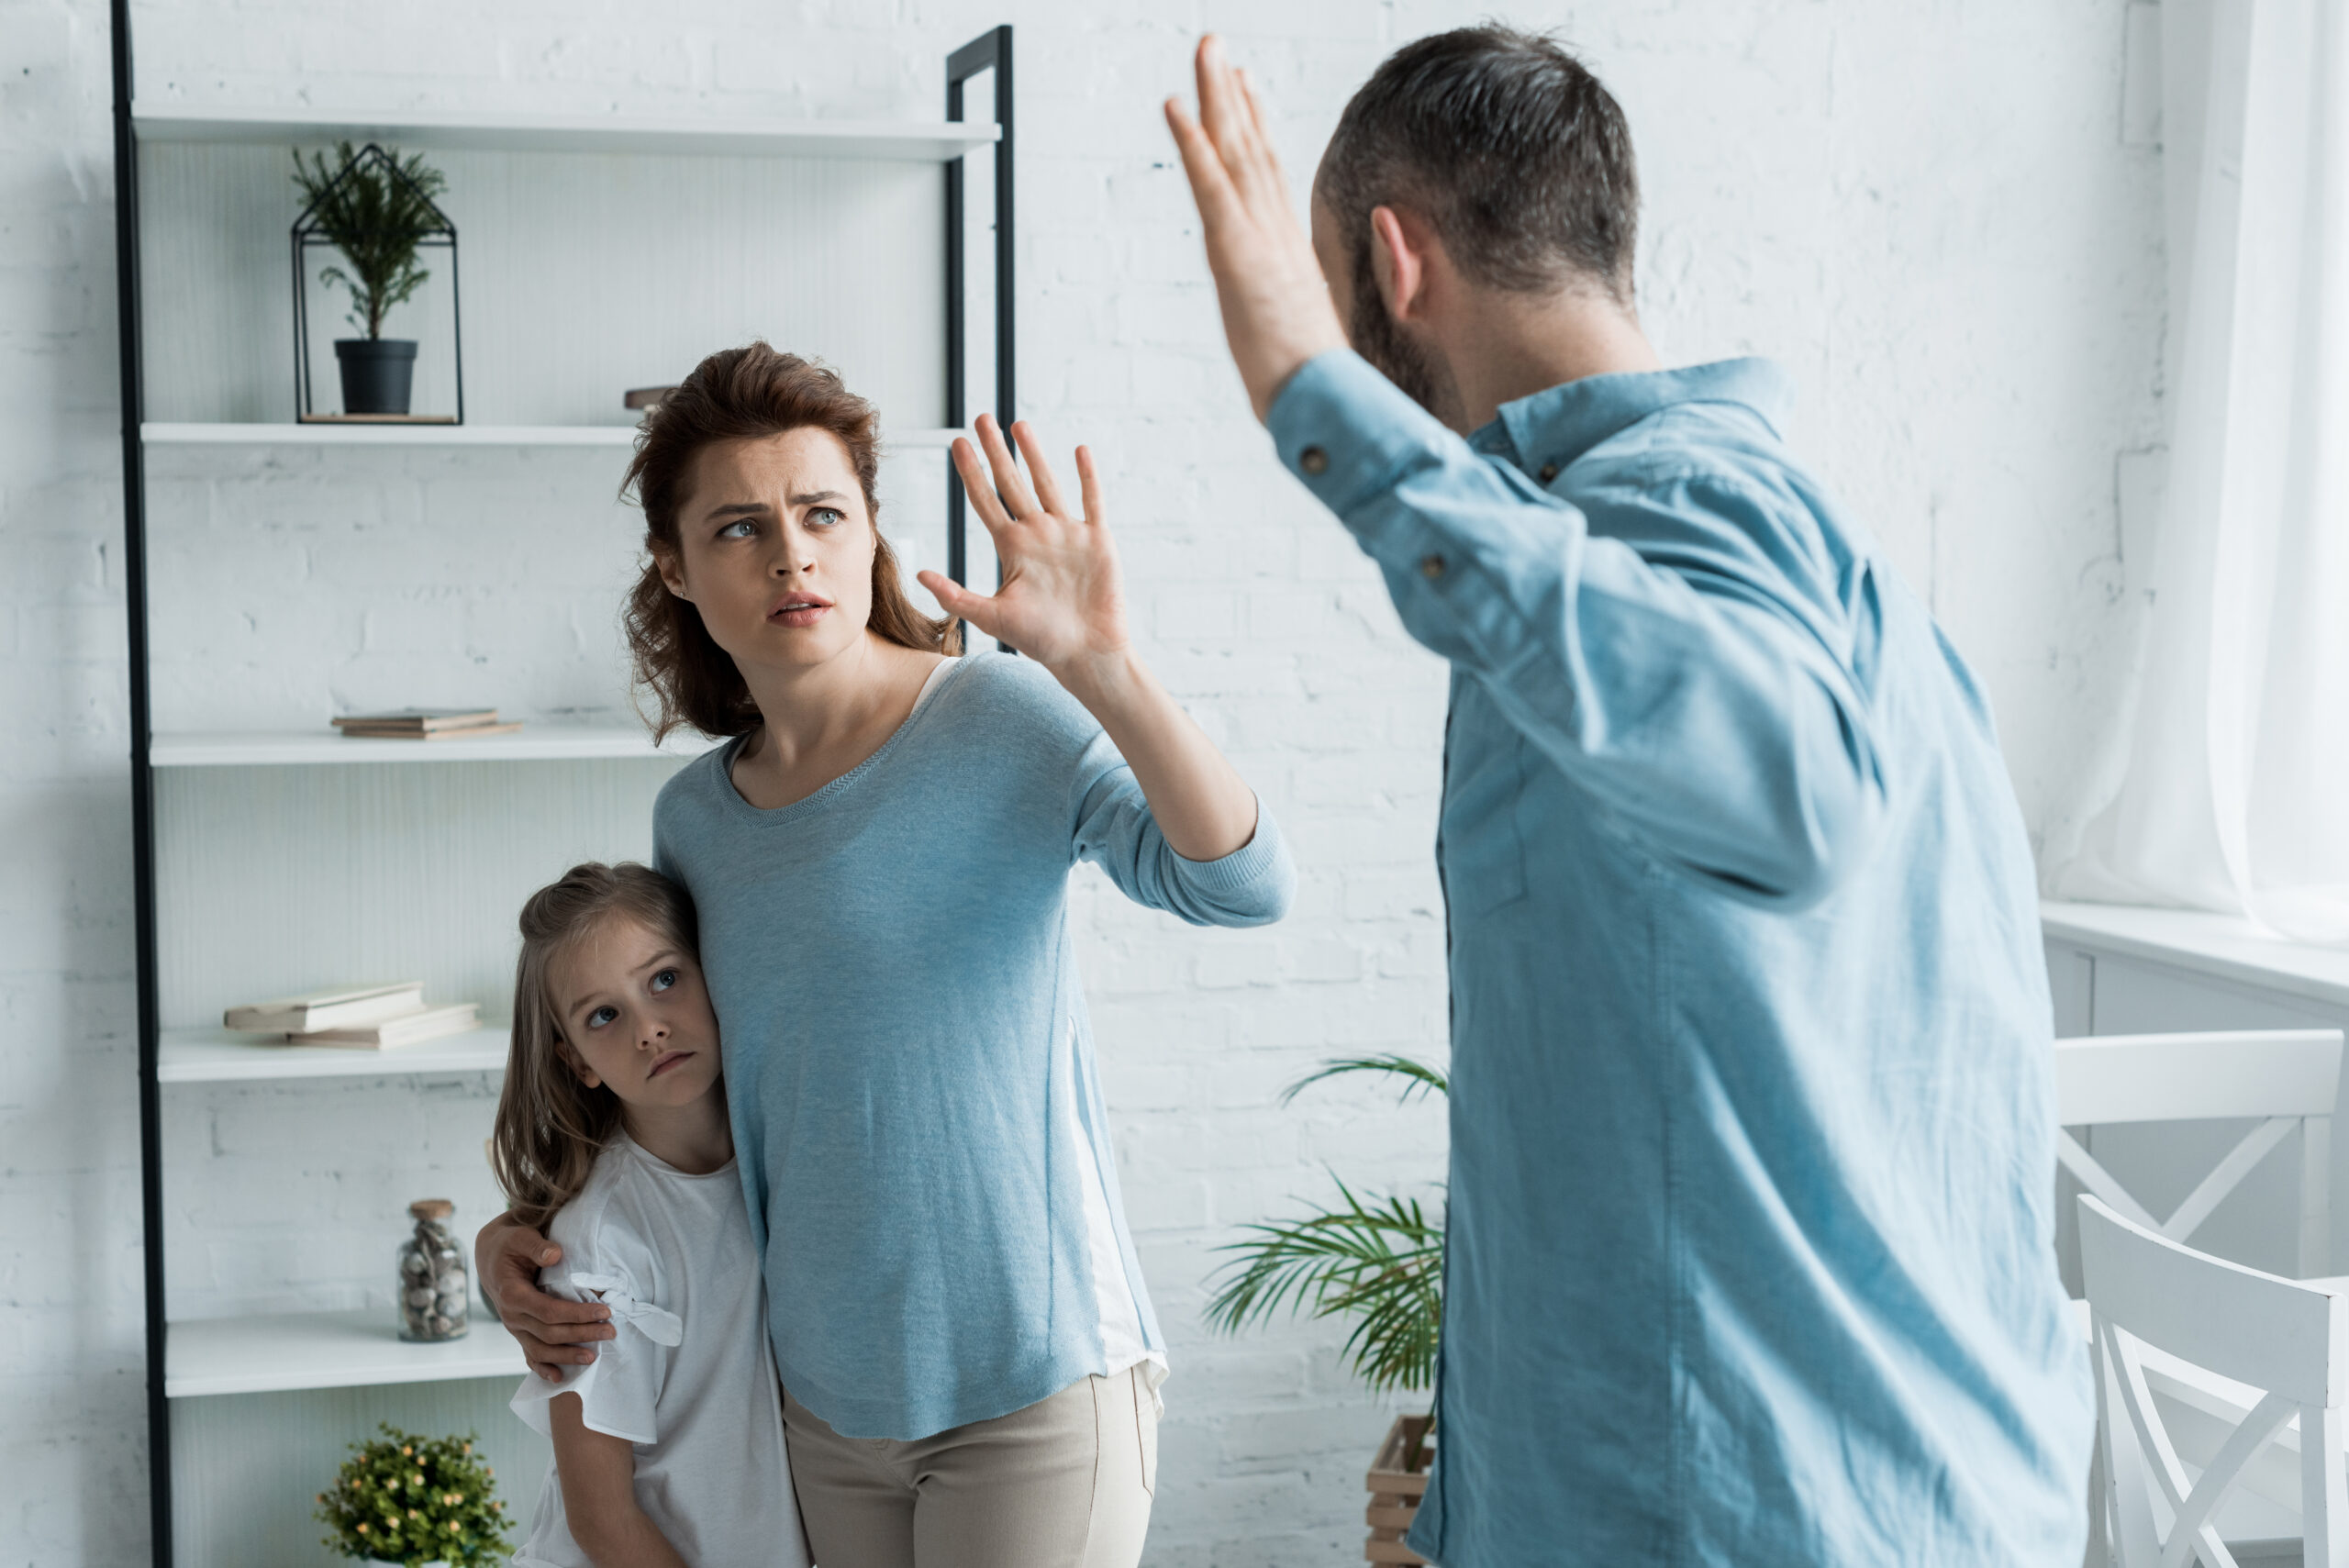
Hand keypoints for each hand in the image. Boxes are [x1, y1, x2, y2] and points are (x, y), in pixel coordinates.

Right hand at [476, 1211, 611, 1381]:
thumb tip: (555, 1255)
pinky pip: (529, 1355)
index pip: (549, 1311)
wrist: (490, 1257)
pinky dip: (543, 1369)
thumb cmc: (510, 1245)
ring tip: (593, 1357)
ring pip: (541, 1350)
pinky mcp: (519, 1332)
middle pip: (549, 1333)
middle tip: (611, 1332)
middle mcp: (511, 1316)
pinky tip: (560, 1378)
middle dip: (581, 1334)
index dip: (577, 1314)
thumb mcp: (520, 1237)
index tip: (605, 1311)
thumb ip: (537, 1246)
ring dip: (567, 1356)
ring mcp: (514, 1327)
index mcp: (512, 1294)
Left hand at [920, 415, 1131, 678]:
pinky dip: (1087, 477)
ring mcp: (1067, 535)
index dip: (970, 472)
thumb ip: (956, 595)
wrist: (1086, 653)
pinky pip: (1091, 501)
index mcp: (1012, 547)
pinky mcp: (1097, 541)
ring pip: (1047, 483)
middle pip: (1012, 482)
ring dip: (1034, 454)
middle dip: (996, 451)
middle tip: (981, 417)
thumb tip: (919, 574)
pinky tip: (1079, 450)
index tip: (957, 442)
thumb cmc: (1041, 640)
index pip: (985, 500)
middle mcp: (1037, 534)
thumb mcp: (992, 616)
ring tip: (1018, 425)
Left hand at [1165, 35, 1347, 421]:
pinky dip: (1193, 144)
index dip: (1254, 126)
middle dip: (1232, 93)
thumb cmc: (1315, 386)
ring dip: (1215, 97)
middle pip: (1252, 149)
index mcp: (1288, 252)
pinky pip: (1212, 188)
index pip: (1267, 176)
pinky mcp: (1238, 254)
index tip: (1243, 86)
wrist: (1325, 403)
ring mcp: (1259, 239)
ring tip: (1203, 51)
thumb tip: (1303, 331)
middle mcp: (1276, 234)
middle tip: (1216, 47)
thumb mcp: (1305, 342)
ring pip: (1234, 153)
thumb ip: (1299, 320)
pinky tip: (1176, 106)